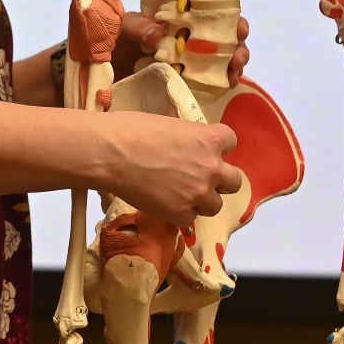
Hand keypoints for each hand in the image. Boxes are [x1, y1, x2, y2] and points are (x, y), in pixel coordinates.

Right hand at [98, 112, 241, 227]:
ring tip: (179, 194)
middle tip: (199, 178)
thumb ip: (188, 139)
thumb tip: (186, 148)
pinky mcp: (180, 214)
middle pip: (234, 181)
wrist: (109, 154)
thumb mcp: (169, 125)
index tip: (207, 150)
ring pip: (215, 205)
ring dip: (201, 200)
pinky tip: (163, 202)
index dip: (219, 147)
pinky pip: (190, 218)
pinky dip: (179, 213)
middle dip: (219, 180)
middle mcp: (211, 168)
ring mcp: (197, 193)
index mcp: (208, 139)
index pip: (232, 142)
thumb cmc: (131, 130)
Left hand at [112, 13, 251, 84]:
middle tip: (238, 55)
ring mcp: (183, 59)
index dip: (226, 16)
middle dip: (236, 42)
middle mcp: (182, 34)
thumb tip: (159, 35)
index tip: (238, 28)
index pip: (205, 10)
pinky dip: (219, 80)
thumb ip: (136, 26)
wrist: (91, 70)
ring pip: (217, 56)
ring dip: (233, 62)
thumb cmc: (105, 40)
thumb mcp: (117, 26)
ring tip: (234, 71)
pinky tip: (226, 84)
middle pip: (219, 34)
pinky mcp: (180, 81)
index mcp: (171, 15)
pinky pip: (206, 79)